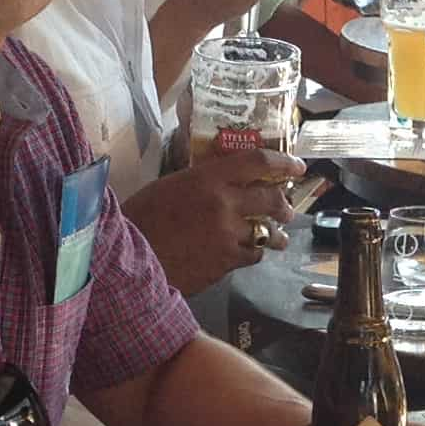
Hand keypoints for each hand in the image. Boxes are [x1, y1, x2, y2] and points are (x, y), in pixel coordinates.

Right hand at [124, 148, 301, 293]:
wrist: (126, 261)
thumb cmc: (140, 219)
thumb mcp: (169, 186)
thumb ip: (201, 181)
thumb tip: (223, 180)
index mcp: (207, 178)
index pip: (257, 162)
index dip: (283, 162)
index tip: (298, 166)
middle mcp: (223, 204)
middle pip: (271, 199)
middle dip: (283, 204)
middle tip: (286, 207)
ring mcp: (227, 235)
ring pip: (267, 232)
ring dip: (276, 234)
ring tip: (279, 237)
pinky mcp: (226, 263)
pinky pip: (252, 255)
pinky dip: (254, 253)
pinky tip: (250, 253)